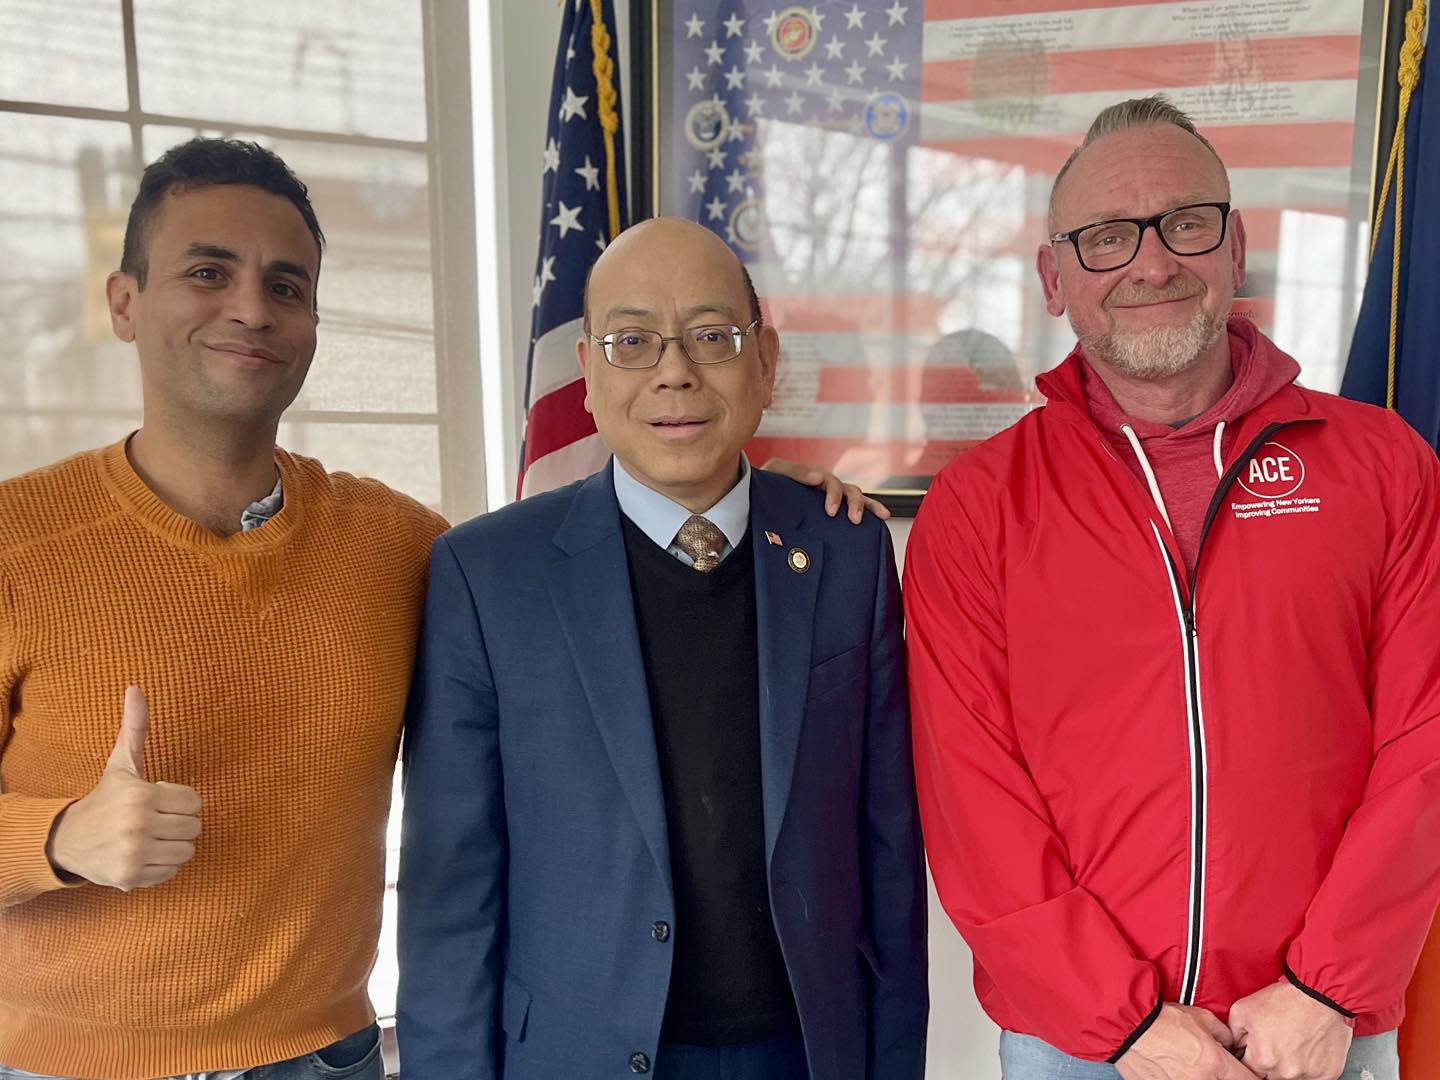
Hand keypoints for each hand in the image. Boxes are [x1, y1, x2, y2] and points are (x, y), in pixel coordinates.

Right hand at [45, 687, 201, 890]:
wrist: (68, 840)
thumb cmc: (106, 799)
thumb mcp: (122, 764)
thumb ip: (136, 727)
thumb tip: (136, 688)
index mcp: (141, 795)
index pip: (195, 802)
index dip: (180, 801)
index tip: (159, 800)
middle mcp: (138, 826)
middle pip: (194, 828)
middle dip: (178, 823)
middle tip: (154, 820)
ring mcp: (134, 854)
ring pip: (187, 851)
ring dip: (173, 846)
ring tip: (150, 837)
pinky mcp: (131, 877)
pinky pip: (172, 871)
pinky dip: (161, 866)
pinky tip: (141, 855)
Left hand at [761, 458, 891, 522]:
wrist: (760, 496)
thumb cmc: (768, 483)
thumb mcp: (776, 472)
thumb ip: (795, 472)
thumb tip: (818, 478)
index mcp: (815, 477)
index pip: (831, 483)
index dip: (834, 495)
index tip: (831, 511)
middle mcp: (827, 487)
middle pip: (850, 490)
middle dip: (855, 504)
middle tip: (854, 519)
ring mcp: (832, 499)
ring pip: (857, 497)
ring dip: (869, 506)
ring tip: (882, 516)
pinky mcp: (833, 513)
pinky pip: (854, 510)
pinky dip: (870, 512)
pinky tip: (880, 522)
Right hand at [1117, 1004, 1255, 1079]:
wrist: (1128, 1027)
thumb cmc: (1162, 1020)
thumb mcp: (1201, 1017)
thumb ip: (1223, 1034)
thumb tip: (1231, 1044)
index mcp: (1216, 1064)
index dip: (1252, 1077)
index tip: (1247, 1073)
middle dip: (1224, 1075)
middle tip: (1215, 1066)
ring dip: (1204, 1076)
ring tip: (1191, 1065)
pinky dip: (1182, 1077)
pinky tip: (1177, 1069)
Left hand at [1227, 981, 1351, 1079]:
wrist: (1320, 994)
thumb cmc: (1286, 999)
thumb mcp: (1242, 1009)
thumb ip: (1233, 1034)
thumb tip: (1232, 1048)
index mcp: (1262, 1059)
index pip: (1248, 1070)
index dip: (1251, 1057)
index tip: (1256, 1048)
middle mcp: (1285, 1071)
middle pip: (1270, 1075)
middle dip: (1270, 1061)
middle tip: (1277, 1041)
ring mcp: (1308, 1074)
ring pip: (1291, 1077)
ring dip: (1290, 1065)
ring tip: (1293, 1042)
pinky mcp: (1327, 1074)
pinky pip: (1313, 1077)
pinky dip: (1310, 1066)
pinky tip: (1308, 1048)